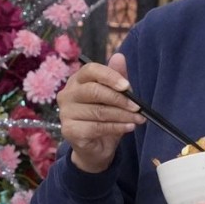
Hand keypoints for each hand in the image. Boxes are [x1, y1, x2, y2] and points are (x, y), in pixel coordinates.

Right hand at [56, 53, 144, 172]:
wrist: (96, 147)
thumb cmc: (105, 118)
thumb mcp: (115, 96)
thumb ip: (117, 77)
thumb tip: (119, 56)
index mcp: (77, 80)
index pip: (91, 70)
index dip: (110, 76)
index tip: (127, 86)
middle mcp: (67, 94)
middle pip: (94, 91)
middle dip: (120, 99)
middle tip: (138, 107)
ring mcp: (65, 113)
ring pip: (99, 111)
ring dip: (123, 115)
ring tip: (139, 119)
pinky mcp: (69, 130)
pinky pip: (97, 127)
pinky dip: (117, 127)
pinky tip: (130, 127)